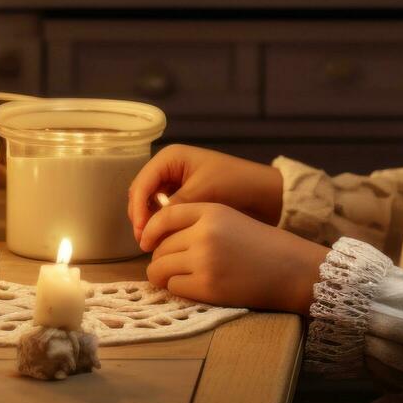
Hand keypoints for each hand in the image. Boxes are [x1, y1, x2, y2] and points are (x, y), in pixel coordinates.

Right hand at [127, 144, 283, 243]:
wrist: (265, 193)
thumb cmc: (235, 184)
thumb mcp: (203, 192)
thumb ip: (174, 207)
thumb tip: (150, 228)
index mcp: (170, 158)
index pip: (142, 183)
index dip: (138, 208)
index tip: (143, 232)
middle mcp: (169, 168)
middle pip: (142, 194)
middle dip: (141, 217)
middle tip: (146, 242)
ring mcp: (175, 183)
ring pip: (150, 205)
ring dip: (150, 222)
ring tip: (155, 244)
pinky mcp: (183, 198)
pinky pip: (164, 212)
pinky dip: (163, 224)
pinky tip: (167, 239)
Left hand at [141, 202, 327, 312]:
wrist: (292, 269)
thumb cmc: (261, 245)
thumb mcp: (229, 219)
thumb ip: (196, 222)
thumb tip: (155, 239)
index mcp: (211, 210)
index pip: (164, 216)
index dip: (150, 231)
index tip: (146, 242)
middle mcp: (204, 232)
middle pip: (159, 247)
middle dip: (162, 258)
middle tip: (176, 266)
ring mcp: (204, 260)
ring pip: (160, 268)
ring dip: (166, 276)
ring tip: (182, 278)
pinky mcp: (207, 286)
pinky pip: (173, 287)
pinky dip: (179, 289)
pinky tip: (195, 287)